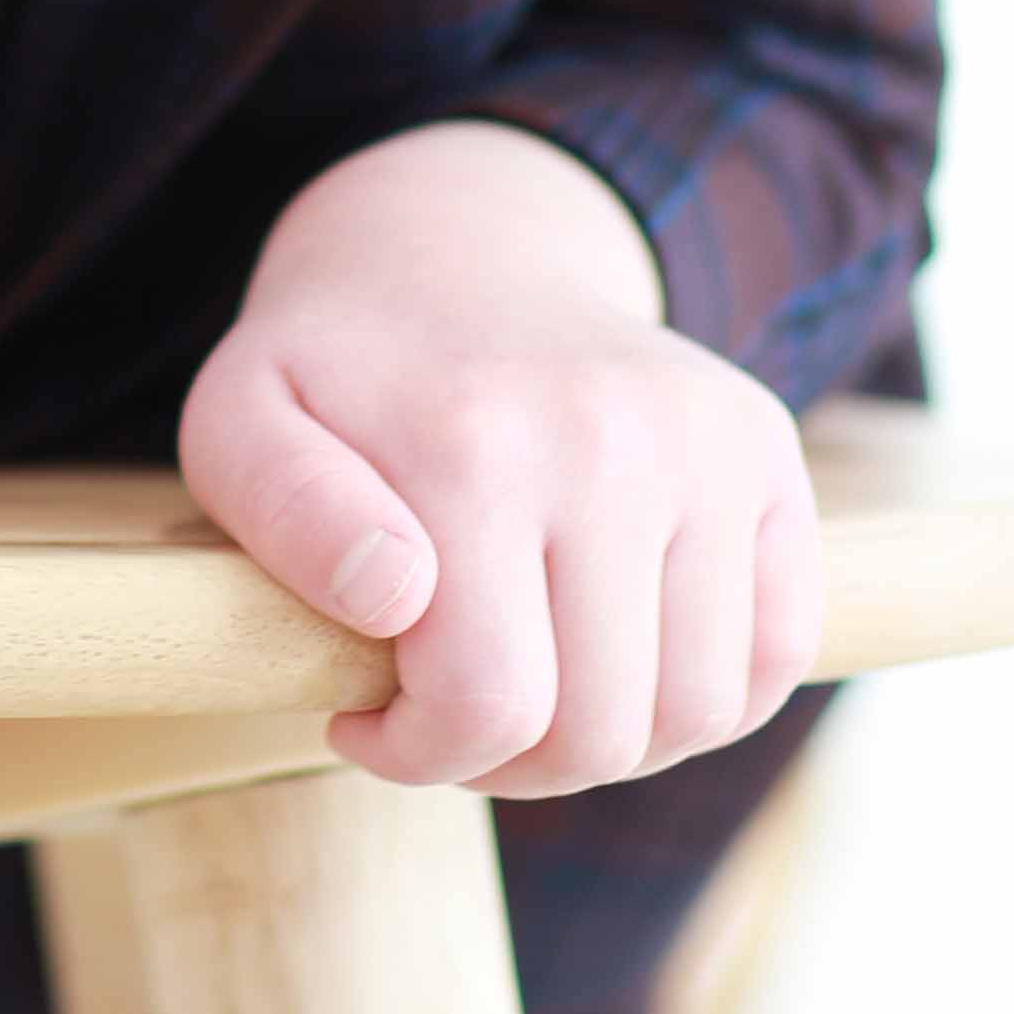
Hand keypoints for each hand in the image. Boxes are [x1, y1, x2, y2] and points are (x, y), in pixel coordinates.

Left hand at [178, 121, 822, 794]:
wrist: (452, 254)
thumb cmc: (333, 376)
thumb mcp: (239, 424)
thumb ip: (284, 510)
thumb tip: (395, 592)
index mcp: (474, 444)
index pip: (490, 705)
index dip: (423, 754)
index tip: (368, 715)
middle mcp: (612, 437)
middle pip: (600, 730)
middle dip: (510, 760)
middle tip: (448, 705)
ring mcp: (706, 441)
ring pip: (696, 712)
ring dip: (608, 740)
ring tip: (529, 681)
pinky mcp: (765, 451)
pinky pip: (775, 653)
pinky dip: (701, 698)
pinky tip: (615, 662)